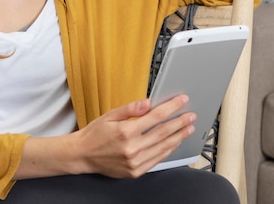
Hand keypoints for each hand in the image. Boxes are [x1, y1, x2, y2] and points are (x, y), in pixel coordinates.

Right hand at [74, 95, 196, 177]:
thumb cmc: (95, 134)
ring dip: (178, 137)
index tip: (182, 101)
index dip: (172, 107)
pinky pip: (157, 160)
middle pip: (163, 132)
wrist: (82, 155)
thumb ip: (130, 109)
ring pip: (163, 147)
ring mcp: (135, 162)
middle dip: (180, 122)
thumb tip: (148, 103)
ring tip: (188, 128)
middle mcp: (132, 148)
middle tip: (191, 115)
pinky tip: (174, 143)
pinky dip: (168, 150)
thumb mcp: (110, 115)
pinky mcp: (135, 171)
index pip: (156, 116)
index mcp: (126, 131)